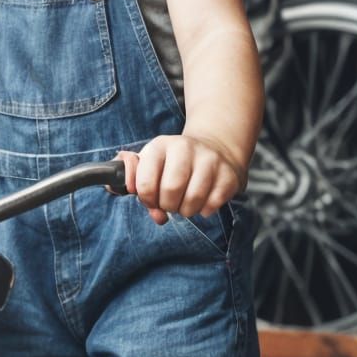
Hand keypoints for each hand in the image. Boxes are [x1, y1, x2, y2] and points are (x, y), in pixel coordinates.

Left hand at [117, 134, 244, 224]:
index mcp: (159, 146)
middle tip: (170, 203)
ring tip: (186, 202)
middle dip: (167, 206)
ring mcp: (210, 160)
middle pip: (170, 192)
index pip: (144, 184)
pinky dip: (204, 210)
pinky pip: (212, 205)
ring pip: (192, 201)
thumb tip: (127, 196)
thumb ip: (128, 179)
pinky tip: (203, 200)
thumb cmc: (173, 163)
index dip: (146, 199)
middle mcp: (184, 148)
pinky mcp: (229, 174)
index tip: (151, 199)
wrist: (216, 148)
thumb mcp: (148, 163)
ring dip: (186, 211)